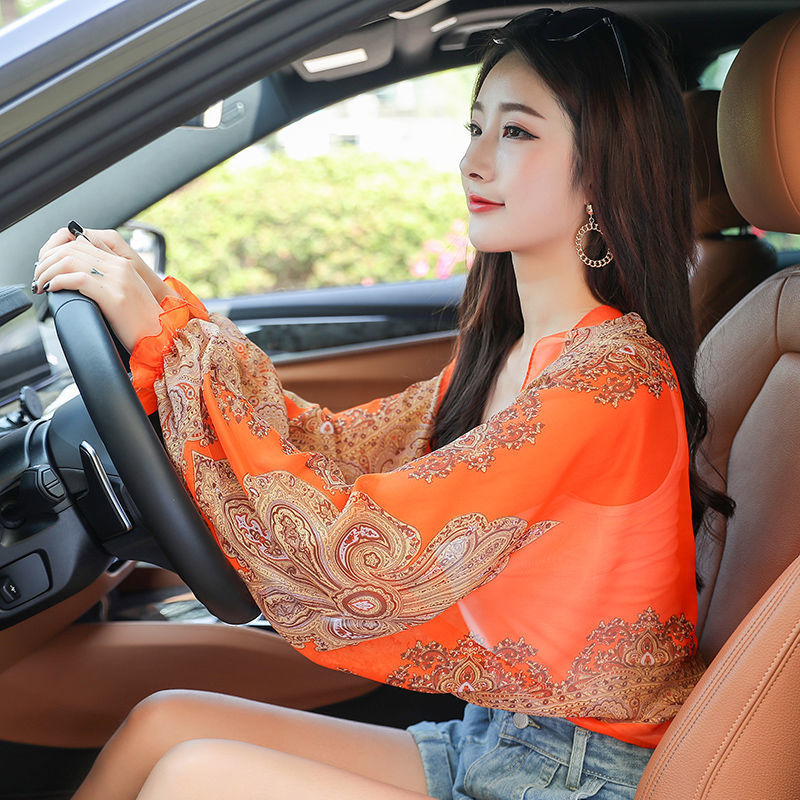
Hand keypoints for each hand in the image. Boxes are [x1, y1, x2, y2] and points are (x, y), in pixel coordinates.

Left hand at [34, 227, 171, 351]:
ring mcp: (118, 280)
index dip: (57, 250)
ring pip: (70, 260)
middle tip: (39, 275)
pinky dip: (58, 281)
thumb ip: (108, 279)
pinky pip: (77, 279)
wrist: (162, 338)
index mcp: (123, 263)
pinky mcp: (114, 296)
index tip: (47, 264)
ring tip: (42, 283)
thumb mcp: (126, 293)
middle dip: (48, 260)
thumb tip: (78, 275)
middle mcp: (120, 267)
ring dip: (48, 270)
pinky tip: (52, 289)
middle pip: (72, 248)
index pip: (82, 242)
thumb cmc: (142, 322)